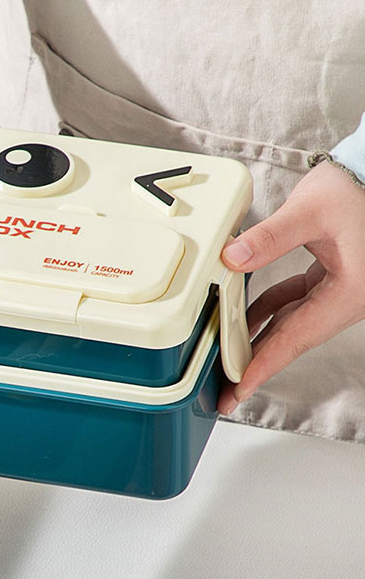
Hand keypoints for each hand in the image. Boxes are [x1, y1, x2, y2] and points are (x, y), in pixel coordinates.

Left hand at [219, 159, 364, 413]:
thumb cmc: (360, 184)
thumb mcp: (312, 210)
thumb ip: (269, 238)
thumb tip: (232, 258)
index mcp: (349, 291)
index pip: (296, 338)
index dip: (263, 366)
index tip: (239, 390)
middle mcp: (347, 299)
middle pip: (292, 340)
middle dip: (256, 365)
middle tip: (226, 394)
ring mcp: (340, 290)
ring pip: (291, 324)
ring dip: (259, 340)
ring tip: (226, 361)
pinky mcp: (331, 278)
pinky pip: (294, 303)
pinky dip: (268, 311)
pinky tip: (241, 317)